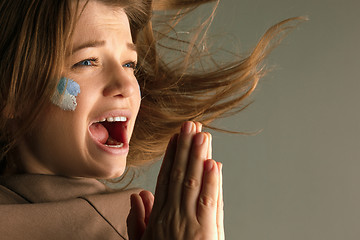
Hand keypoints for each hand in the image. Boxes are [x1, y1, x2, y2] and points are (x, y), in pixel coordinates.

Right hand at [127, 121, 223, 239]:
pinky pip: (209, 202)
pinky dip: (212, 182)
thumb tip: (138, 195)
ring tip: (202, 135)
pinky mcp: (205, 233)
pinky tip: (213, 164)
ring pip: (193, 183)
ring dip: (198, 157)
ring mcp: (189, 222)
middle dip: (185, 147)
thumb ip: (138, 219)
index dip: (171, 155)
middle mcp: (173, 214)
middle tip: (190, 126)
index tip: (175, 138)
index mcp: (159, 215)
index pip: (165, 178)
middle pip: (179, 174)